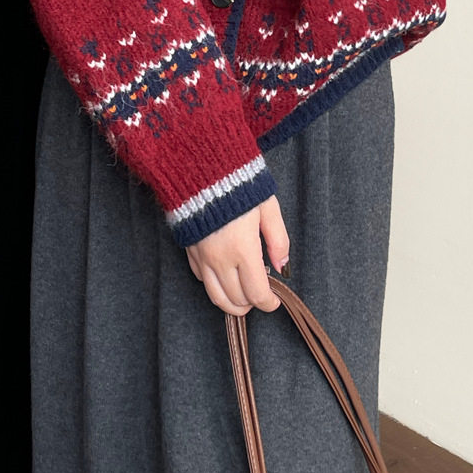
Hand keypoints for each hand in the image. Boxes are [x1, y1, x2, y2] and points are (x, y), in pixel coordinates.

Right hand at [185, 195, 289, 315]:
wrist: (201, 169)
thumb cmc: (240, 184)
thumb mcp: (268, 207)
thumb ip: (278, 240)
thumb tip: (283, 267)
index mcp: (243, 249)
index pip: (256, 293)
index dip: (268, 303)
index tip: (275, 300)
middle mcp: (220, 259)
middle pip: (237, 300)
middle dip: (252, 303)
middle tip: (262, 295)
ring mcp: (202, 258)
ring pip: (216, 297)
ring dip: (232, 303)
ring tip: (244, 297)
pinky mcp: (190, 252)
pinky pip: (202, 280)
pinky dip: (215, 286)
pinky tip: (225, 277)